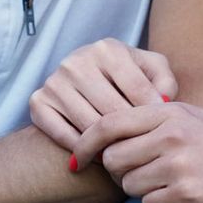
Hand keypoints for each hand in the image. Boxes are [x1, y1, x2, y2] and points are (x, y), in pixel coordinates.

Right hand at [29, 39, 176, 156]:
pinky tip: (97, 154)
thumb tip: (162, 101)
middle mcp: (76, 61)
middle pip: (112, 111)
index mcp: (107, 49)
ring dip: (108, 145)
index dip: (151, 115)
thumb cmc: (126, 77)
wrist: (87, 80)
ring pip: (88, 126)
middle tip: (141, 149)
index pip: (137, 90)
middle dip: (130, 134)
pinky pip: (62, 135)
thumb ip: (165, 81)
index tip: (159, 132)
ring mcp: (54, 81)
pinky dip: (81, 149)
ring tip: (123, 154)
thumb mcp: (151, 70)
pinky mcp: (38, 102)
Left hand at [72, 101, 202, 202]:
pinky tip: (183, 199)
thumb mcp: (197, 120)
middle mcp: (172, 135)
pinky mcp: (186, 195)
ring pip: (128, 185)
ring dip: (141, 191)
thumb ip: (157, 121)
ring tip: (170, 185)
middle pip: (113, 159)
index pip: (108, 124)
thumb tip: (110, 131)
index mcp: (171, 112)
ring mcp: (179, 165)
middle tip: (143, 175)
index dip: (85, 143)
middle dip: (119, 172)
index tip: (78, 159)